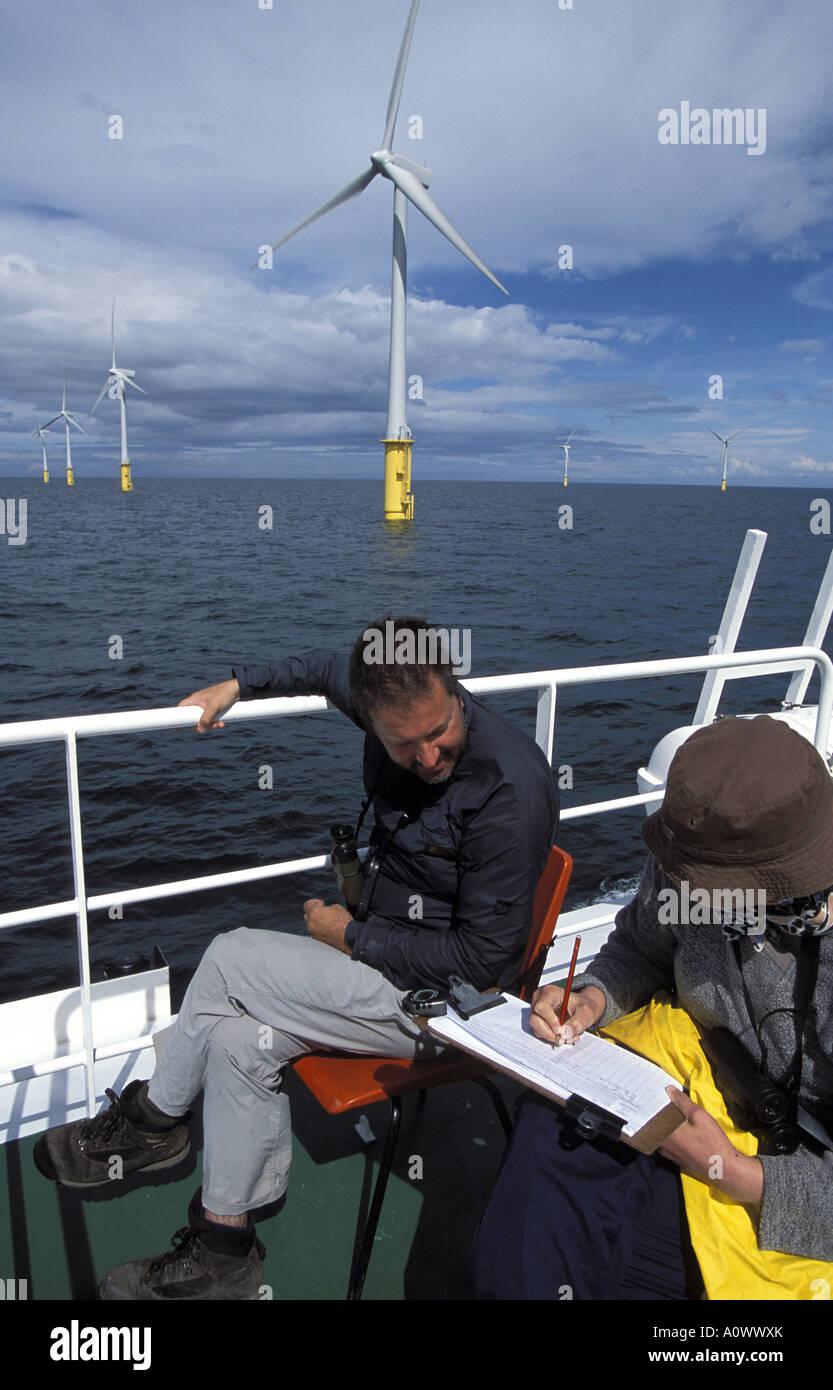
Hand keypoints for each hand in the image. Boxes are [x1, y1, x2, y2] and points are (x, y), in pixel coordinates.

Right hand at [179, 678, 239, 731]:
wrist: (238, 689)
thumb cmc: (224, 694)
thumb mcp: (214, 707)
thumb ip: (206, 719)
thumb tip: (200, 730)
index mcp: (194, 699)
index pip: (181, 709)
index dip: (178, 718)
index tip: (176, 728)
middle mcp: (198, 703)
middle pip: (193, 719)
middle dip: (201, 725)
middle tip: (210, 727)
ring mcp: (206, 706)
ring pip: (203, 720)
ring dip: (211, 725)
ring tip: (220, 724)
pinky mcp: (214, 709)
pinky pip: (211, 719)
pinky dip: (216, 722)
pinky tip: (223, 723)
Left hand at [303, 899, 353, 954]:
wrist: (349, 937)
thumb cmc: (343, 922)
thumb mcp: (336, 907)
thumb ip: (326, 908)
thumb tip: (325, 911)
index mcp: (314, 913)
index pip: (307, 905)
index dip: (314, 902)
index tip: (320, 904)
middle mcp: (311, 923)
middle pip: (307, 915)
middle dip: (314, 913)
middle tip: (324, 912)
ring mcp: (313, 933)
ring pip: (311, 924)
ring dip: (316, 922)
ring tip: (328, 921)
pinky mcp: (317, 940)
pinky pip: (315, 932)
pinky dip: (319, 929)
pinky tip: (328, 928)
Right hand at [529, 983, 605, 1044]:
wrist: (583, 1009)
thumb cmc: (584, 1006)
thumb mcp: (586, 1012)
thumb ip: (578, 1023)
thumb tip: (565, 1034)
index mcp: (549, 992)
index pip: (541, 1007)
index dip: (549, 1020)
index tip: (560, 1029)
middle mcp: (539, 1001)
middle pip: (535, 1020)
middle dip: (550, 1033)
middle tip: (565, 1039)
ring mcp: (537, 1012)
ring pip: (537, 1029)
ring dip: (553, 1037)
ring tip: (569, 1037)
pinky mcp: (539, 1022)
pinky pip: (541, 1034)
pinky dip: (552, 1038)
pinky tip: (565, 1036)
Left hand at [659, 1087, 763, 1201]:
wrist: (723, 1168)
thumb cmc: (712, 1141)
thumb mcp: (699, 1115)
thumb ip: (682, 1101)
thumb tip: (669, 1090)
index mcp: (665, 1132)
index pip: (652, 1113)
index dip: (652, 1102)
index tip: (653, 1092)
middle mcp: (662, 1144)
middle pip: (654, 1124)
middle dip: (656, 1111)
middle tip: (660, 1098)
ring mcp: (668, 1153)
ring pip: (659, 1134)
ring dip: (662, 1123)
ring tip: (668, 1111)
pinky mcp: (675, 1159)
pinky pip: (665, 1142)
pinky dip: (667, 1133)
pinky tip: (677, 1128)